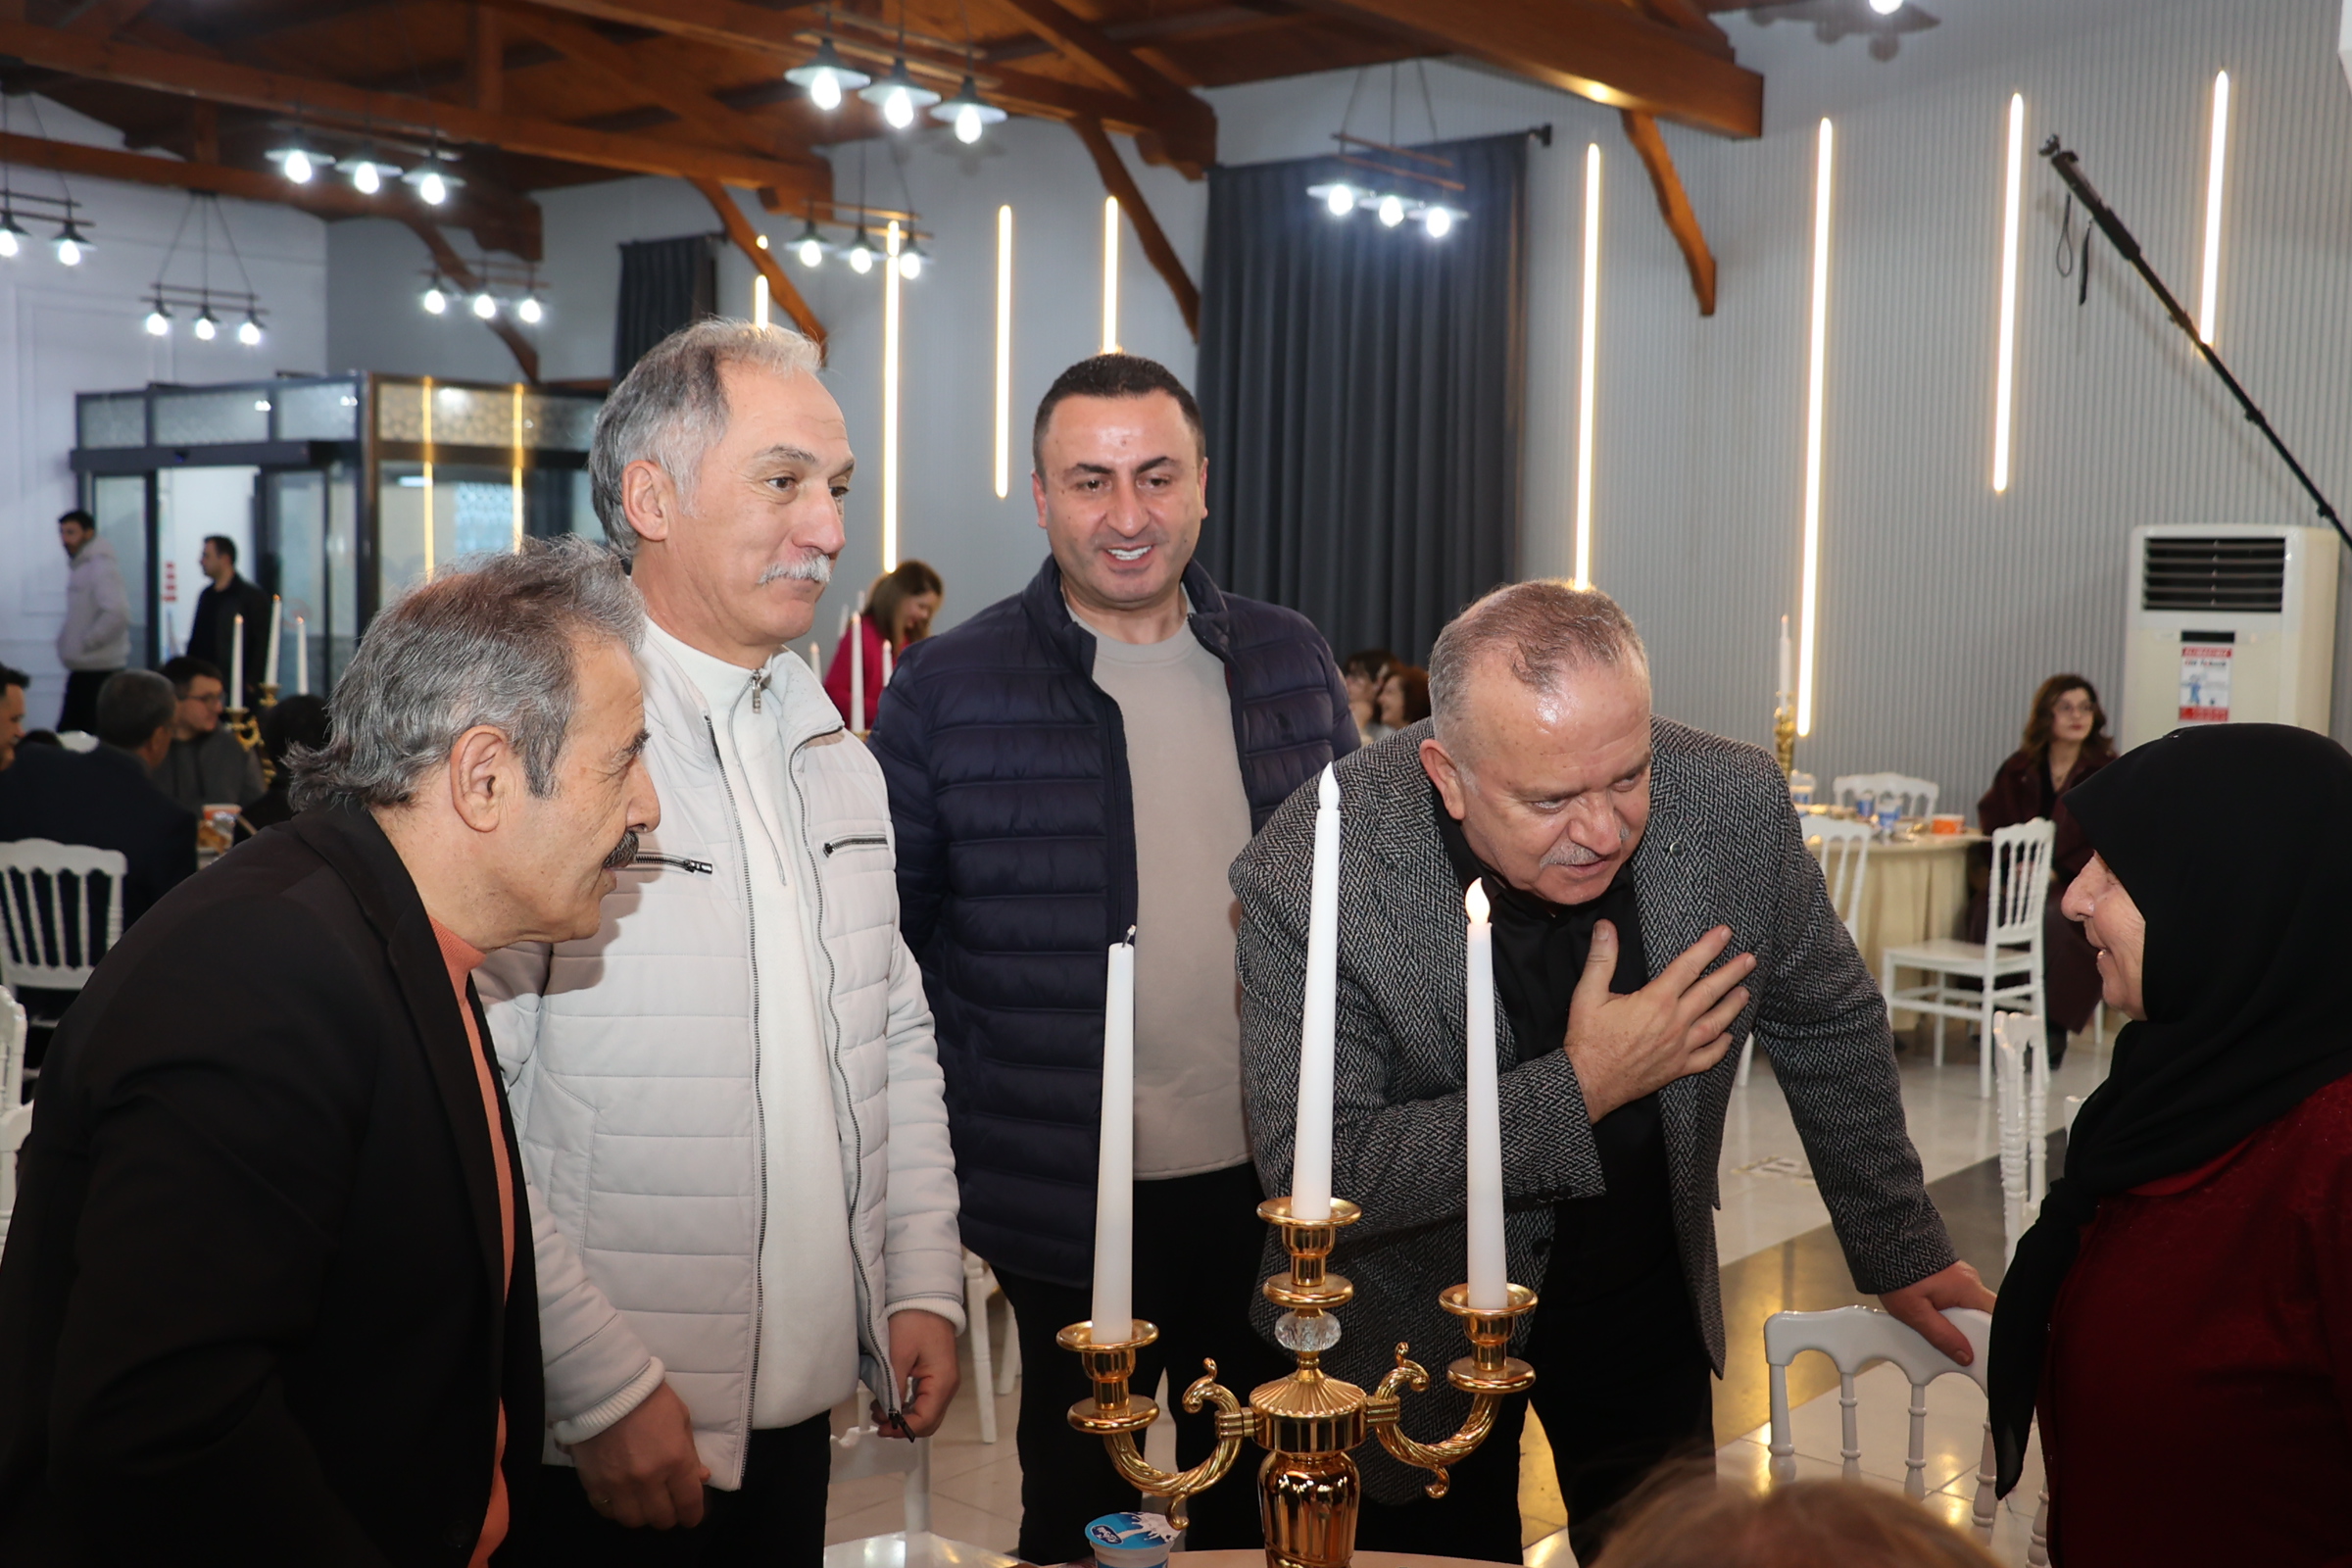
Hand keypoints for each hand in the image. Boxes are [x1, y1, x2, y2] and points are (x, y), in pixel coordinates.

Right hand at [570, 1381, 709, 1528]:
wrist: (606, 1387)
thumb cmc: (650, 1398)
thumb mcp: (681, 1420)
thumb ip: (691, 1454)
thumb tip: (701, 1478)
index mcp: (675, 1461)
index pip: (689, 1504)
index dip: (693, 1515)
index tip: (691, 1517)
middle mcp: (648, 1479)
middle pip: (661, 1518)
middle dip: (669, 1516)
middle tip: (668, 1507)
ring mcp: (619, 1484)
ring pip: (633, 1521)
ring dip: (642, 1516)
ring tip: (644, 1504)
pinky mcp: (593, 1483)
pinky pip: (606, 1511)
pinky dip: (616, 1510)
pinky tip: (620, 1499)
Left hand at [878, 1309, 962, 1438]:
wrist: (926, 1299)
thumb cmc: (914, 1322)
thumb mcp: (897, 1355)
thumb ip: (893, 1388)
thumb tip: (887, 1413)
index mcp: (942, 1382)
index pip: (925, 1420)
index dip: (902, 1429)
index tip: (881, 1428)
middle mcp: (947, 1386)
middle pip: (929, 1422)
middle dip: (904, 1426)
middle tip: (879, 1421)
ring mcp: (944, 1382)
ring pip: (927, 1414)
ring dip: (905, 1417)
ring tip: (881, 1409)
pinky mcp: (937, 1377)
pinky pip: (925, 1401)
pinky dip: (909, 1406)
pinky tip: (892, 1400)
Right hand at [1565, 923, 1756, 1121]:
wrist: (1588, 1083)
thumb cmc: (1588, 1040)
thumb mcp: (1587, 994)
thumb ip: (1601, 959)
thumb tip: (1606, 928)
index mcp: (1655, 1001)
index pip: (1688, 966)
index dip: (1708, 947)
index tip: (1725, 933)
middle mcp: (1674, 1023)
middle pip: (1710, 992)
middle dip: (1732, 973)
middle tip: (1749, 960)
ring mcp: (1679, 1047)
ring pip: (1715, 1023)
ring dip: (1733, 1005)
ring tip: (1745, 992)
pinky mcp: (1678, 1068)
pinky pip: (1708, 1057)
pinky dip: (1721, 1046)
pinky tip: (1728, 1038)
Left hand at [1879, 1260, 1997, 1364]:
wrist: (1884, 1246)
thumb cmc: (1897, 1274)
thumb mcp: (1915, 1313)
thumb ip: (1941, 1335)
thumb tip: (1963, 1355)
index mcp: (1968, 1288)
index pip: (1998, 1316)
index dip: (1991, 1337)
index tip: (1978, 1351)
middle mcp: (1970, 1281)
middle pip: (1983, 1316)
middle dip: (1970, 1332)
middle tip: (1951, 1340)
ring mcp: (1961, 1279)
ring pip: (1970, 1310)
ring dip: (1958, 1323)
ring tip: (1934, 1323)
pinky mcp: (1950, 1279)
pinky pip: (1959, 1301)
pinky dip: (1950, 1312)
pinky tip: (1933, 1315)